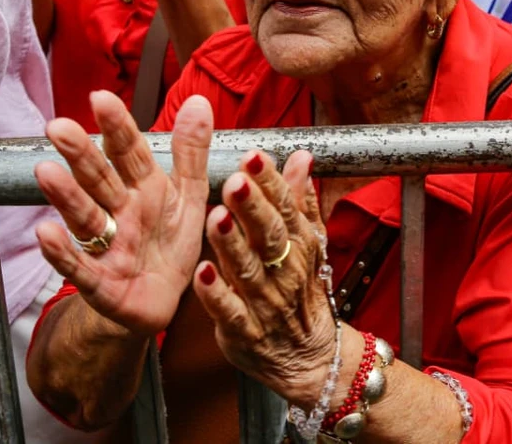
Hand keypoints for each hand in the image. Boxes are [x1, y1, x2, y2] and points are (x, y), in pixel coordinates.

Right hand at [34, 90, 212, 335]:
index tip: (100, 97)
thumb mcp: (189, 196)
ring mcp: (106, 246)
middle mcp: (119, 211)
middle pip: (99, 178)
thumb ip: (191, 152)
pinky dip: (62, 253)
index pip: (129, 152)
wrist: (164, 303)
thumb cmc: (170, 244)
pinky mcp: (99, 283)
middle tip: (59, 126)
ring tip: (45, 171)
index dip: (117, 126)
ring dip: (65, 195)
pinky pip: (79, 267)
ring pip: (84, 216)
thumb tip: (198, 100)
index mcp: (143, 187)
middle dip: (81, 154)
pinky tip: (45, 233)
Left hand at [192, 150, 341, 405]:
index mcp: (298, 244)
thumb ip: (298, 200)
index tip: (254, 157)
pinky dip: (216, 294)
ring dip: (231, 244)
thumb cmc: (300, 290)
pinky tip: (203, 273)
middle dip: (252, 207)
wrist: (308, 355)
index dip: (270, 182)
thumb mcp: (306, 243)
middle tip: (235, 181)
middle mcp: (284, 270)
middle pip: (269, 235)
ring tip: (216, 217)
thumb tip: (301, 157)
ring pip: (247, 269)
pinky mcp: (244, 330)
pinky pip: (230, 311)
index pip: (285, 208)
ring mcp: (265, 302)